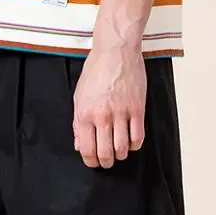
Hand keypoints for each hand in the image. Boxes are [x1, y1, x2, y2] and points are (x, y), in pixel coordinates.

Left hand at [73, 42, 146, 168]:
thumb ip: (77, 123)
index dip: (91, 162)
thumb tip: (79, 145)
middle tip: (108, 161)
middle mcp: (102, 116)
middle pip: (105, 153)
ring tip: (119, 152)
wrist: (115, 51)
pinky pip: (138, 137)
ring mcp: (121, 113)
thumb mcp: (79, 96)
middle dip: (106, 162)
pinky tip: (131, 142)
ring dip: (121, 155)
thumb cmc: (96, 71)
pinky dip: (135, 145)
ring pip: (122, 148)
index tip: (94, 162)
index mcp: (85, 114)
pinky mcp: (137, 109)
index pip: (87, 150)